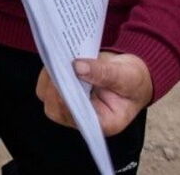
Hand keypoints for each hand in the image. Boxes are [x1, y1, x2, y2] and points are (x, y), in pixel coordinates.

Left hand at [36, 52, 152, 135]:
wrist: (130, 73)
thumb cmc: (133, 81)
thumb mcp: (125, 76)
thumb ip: (103, 73)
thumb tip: (77, 67)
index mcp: (103, 122)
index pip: (77, 119)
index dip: (65, 103)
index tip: (61, 83)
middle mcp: (83, 117)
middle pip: (56, 109)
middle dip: (53, 88)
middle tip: (56, 66)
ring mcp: (70, 104)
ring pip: (47, 95)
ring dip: (49, 77)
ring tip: (57, 59)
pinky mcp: (63, 90)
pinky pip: (47, 83)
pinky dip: (49, 71)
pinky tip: (56, 57)